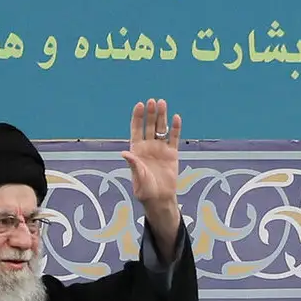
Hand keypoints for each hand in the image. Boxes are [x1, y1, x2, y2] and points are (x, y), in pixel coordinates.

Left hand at [123, 98, 182, 255]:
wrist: (160, 199)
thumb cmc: (145, 190)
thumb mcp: (138, 178)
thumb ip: (133, 165)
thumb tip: (124, 153)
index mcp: (136, 150)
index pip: (136, 129)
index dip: (137, 117)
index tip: (140, 105)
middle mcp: (148, 146)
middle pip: (149, 126)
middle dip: (150, 114)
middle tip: (153, 102)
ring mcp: (160, 149)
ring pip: (161, 129)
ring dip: (162, 116)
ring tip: (163, 103)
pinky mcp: (172, 154)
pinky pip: (174, 138)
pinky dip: (175, 128)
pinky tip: (176, 118)